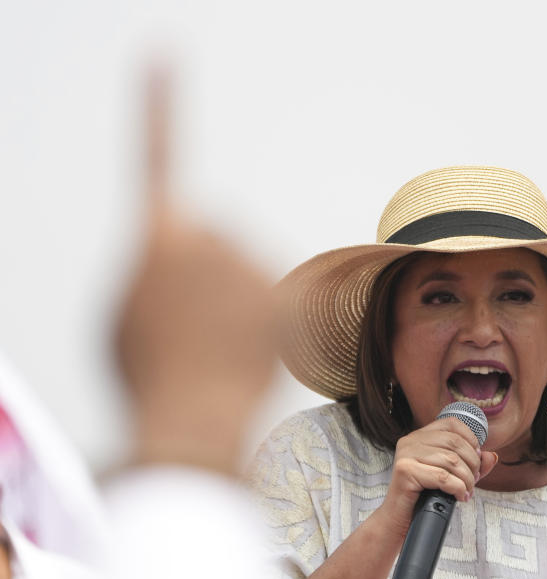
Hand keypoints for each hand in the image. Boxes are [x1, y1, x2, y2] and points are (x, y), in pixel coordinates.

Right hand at [113, 65, 275, 475]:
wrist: (190, 415)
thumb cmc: (145, 369)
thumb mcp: (123, 314)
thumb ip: (151, 273)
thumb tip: (180, 268)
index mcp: (157, 235)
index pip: (155, 157)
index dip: (157, 107)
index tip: (161, 55)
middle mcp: (209, 235)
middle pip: (213, 238)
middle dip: (207, 272)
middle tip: (191, 322)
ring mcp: (251, 262)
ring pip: (245, 268)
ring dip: (235, 298)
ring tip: (216, 341)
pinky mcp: (284, 289)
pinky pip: (272, 292)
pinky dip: (262, 314)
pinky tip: (245, 345)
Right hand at [378, 416, 498, 535]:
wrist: (400, 521)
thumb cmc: (425, 497)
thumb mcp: (454, 477)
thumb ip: (473, 465)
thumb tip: (492, 456)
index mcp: (420, 436)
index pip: (452, 424)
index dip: (471, 439)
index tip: (477, 459)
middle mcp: (411, 440)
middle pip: (455, 442)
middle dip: (472, 463)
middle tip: (474, 481)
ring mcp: (406, 454)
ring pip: (451, 460)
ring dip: (467, 479)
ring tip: (467, 491)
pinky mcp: (405, 471)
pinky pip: (442, 477)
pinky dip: (458, 488)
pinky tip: (460, 496)